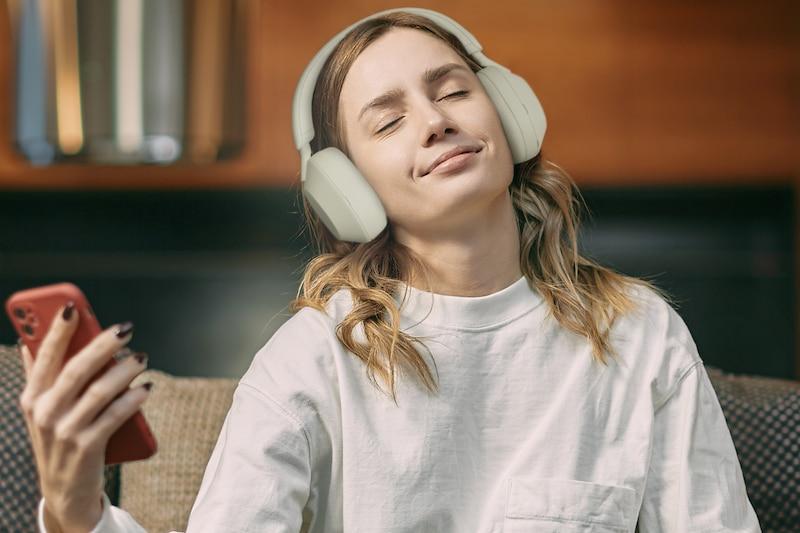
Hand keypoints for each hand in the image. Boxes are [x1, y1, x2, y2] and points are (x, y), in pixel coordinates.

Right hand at [17, 302, 150, 531]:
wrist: (66, 492)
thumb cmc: (59, 440)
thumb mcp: (42, 409)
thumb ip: (39, 376)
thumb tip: (28, 341)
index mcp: (32, 397)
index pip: (43, 356)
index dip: (57, 330)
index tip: (73, 307)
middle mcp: (45, 412)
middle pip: (77, 368)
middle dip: (103, 344)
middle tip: (126, 329)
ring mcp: (65, 431)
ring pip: (100, 390)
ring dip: (125, 370)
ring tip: (142, 357)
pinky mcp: (87, 447)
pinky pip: (115, 415)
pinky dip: (133, 399)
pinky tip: (146, 388)